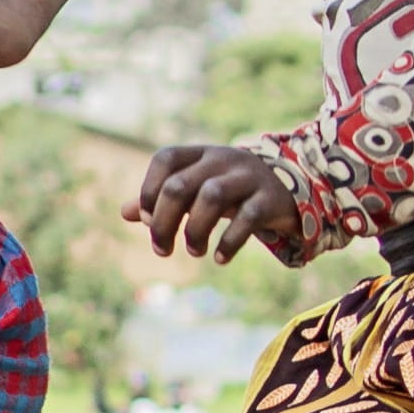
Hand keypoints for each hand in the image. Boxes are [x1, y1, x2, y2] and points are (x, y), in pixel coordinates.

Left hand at [128, 144, 312, 261]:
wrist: (288, 190)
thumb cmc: (231, 191)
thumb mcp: (198, 189)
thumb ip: (163, 199)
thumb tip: (124, 212)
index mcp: (201, 153)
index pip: (165, 160)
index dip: (149, 190)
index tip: (149, 220)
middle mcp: (222, 159)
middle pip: (181, 185)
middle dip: (164, 222)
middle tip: (162, 249)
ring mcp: (248, 177)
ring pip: (212, 196)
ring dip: (195, 231)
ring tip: (194, 252)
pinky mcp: (269, 198)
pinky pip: (247, 218)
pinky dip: (229, 242)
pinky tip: (219, 258)